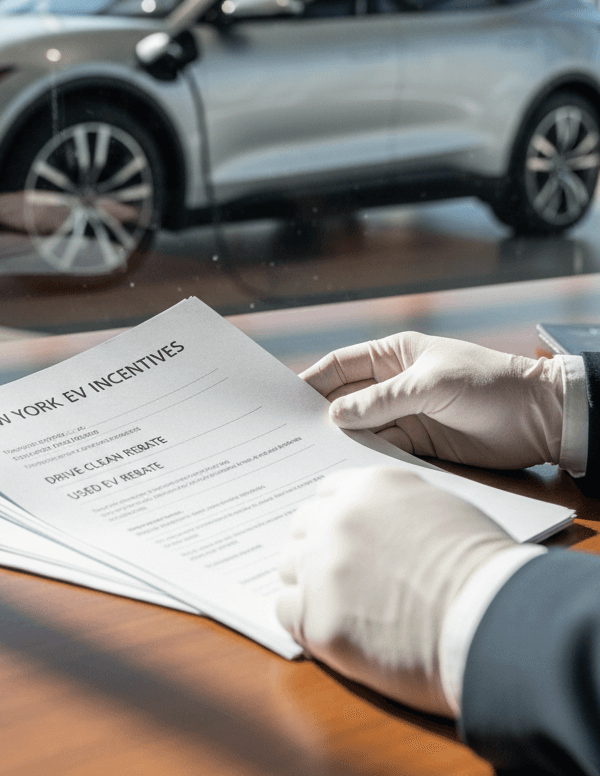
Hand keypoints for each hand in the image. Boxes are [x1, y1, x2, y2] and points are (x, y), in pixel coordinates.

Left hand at [276, 467, 525, 716]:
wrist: (496, 624)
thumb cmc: (486, 573)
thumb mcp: (441, 511)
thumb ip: (396, 509)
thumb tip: (378, 523)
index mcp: (368, 487)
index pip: (327, 495)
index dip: (335, 519)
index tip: (346, 541)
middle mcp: (336, 518)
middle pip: (302, 528)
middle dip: (317, 549)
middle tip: (342, 578)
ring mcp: (321, 566)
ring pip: (290, 567)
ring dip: (308, 584)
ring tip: (344, 608)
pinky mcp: (317, 617)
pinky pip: (285, 610)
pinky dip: (305, 620)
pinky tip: (335, 631)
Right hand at [300, 332, 563, 468]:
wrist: (541, 420)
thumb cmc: (487, 384)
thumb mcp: (430, 385)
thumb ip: (382, 401)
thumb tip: (333, 416)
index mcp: (393, 356)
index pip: (340, 365)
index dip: (312, 380)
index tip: (284, 400)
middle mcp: (393, 385)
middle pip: (346, 400)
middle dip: (320, 415)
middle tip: (288, 435)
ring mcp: (405, 416)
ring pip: (361, 429)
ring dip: (341, 441)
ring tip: (308, 456)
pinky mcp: (419, 446)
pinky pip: (383, 451)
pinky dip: (366, 459)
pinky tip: (346, 469)